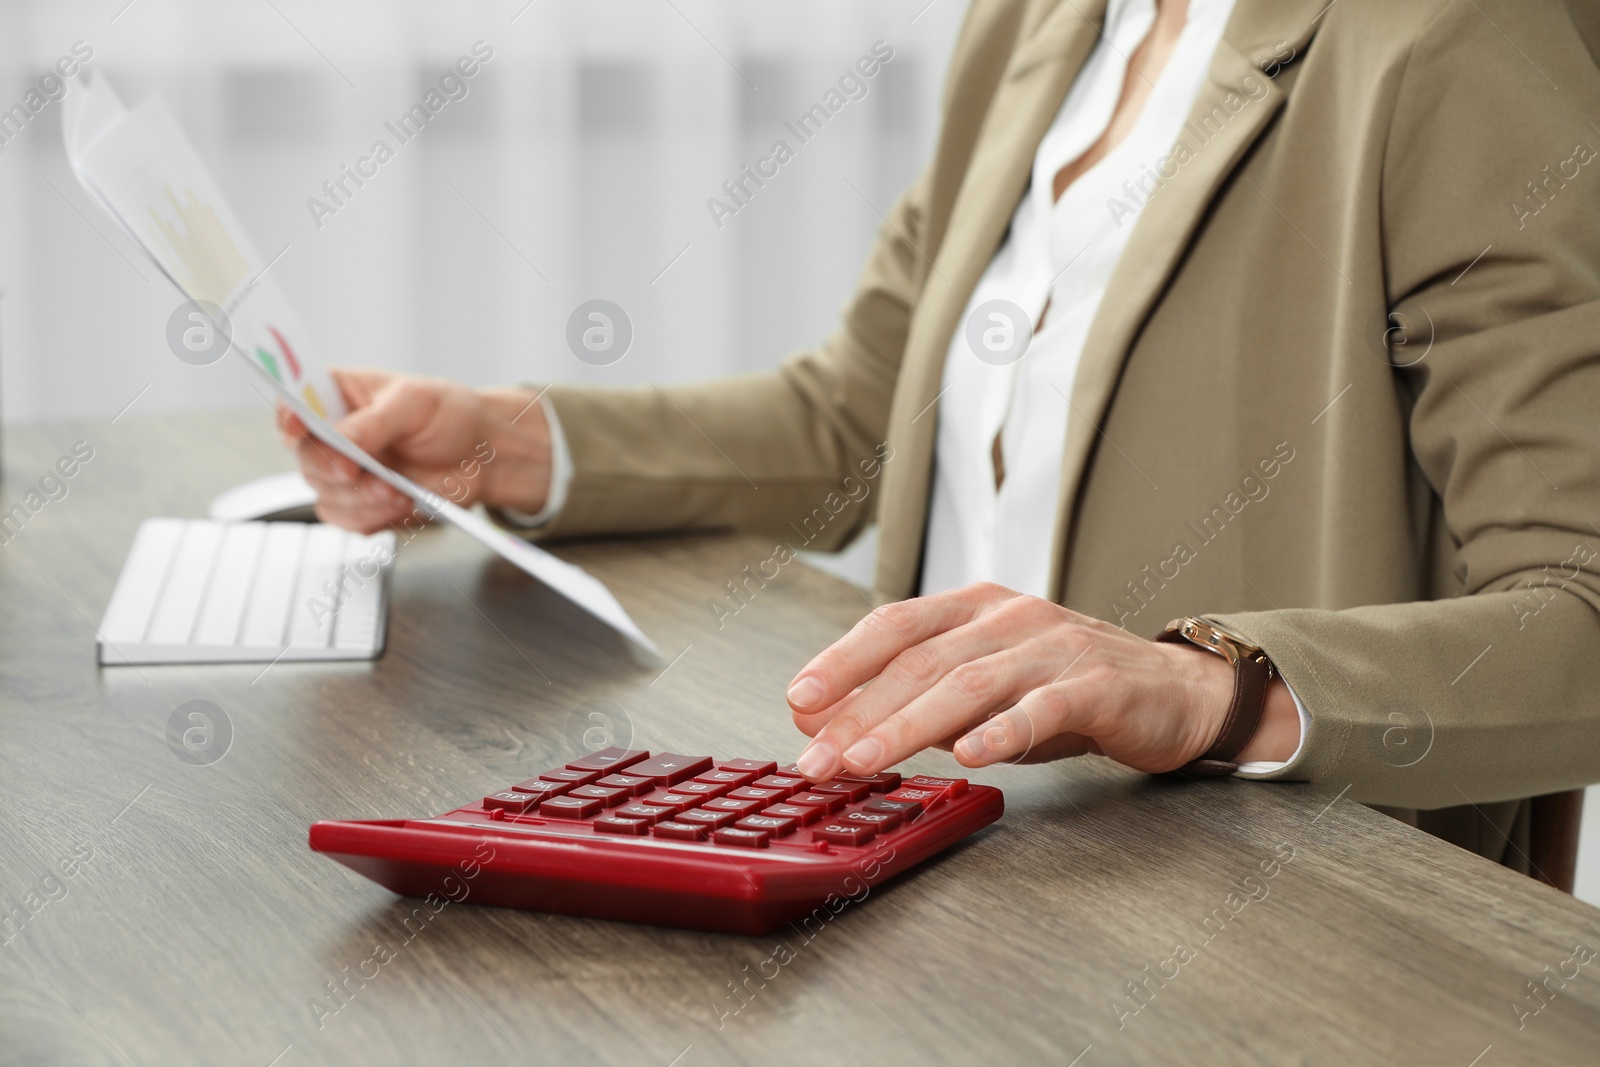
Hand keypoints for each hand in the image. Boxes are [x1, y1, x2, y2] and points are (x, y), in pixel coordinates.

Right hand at [276, 369, 552, 533]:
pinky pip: (349, 521)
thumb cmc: (447, 414)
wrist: (481, 455)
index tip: (297, 425)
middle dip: (332, 468)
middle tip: (358, 469)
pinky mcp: (361, 505)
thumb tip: (339, 441)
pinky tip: (401, 501)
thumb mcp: (412, 402)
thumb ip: (372, 422)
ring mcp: (344, 474)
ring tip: (396, 489)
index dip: (288, 417)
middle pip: (305, 459)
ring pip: (325, 496)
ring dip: (360, 498)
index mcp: (335, 397)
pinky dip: (374, 517)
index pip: (293, 405)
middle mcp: (331, 437)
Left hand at [785, 583, 1298, 780]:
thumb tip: (827, 724)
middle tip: (814, 757)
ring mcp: (1056, 647)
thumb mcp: (983, 687)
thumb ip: (914, 698)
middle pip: (921, 661)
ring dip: (909, 725)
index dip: (841, 662)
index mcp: (975, 608)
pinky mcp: (1100, 685)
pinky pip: (1045, 708)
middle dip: (859, 711)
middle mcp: (1010, 617)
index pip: (894, 627)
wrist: (1174, 693)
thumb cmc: (1065, 690)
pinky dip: (1004, 730)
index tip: (796, 703)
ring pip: (970, 684)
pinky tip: (970, 755)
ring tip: (864, 759)